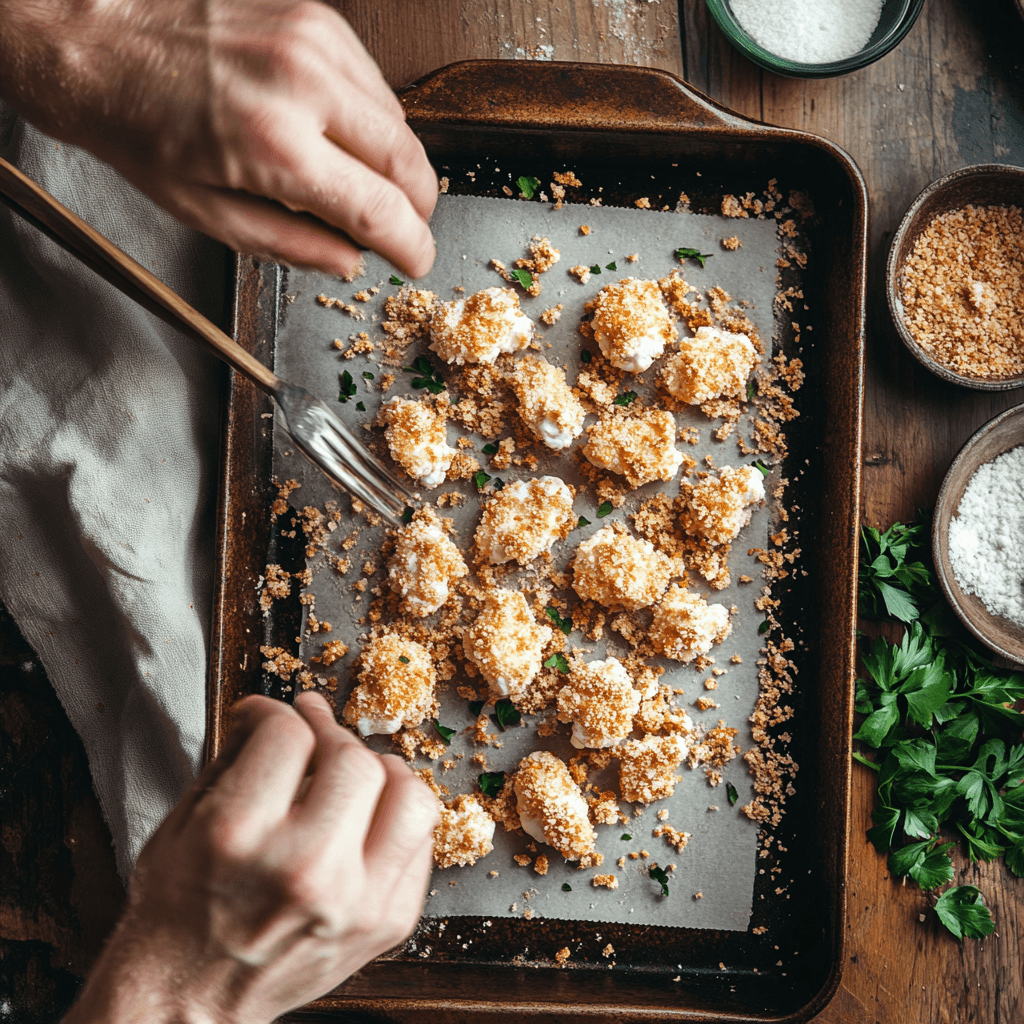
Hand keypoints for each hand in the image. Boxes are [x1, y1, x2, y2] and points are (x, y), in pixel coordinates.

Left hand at [0, 0, 436, 278]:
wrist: (94, 37)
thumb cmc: (136, 124)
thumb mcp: (207, 213)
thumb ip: (291, 245)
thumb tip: (349, 263)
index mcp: (275, 148)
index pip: (382, 210)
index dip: (411, 245)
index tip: (415, 259)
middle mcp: (304, 86)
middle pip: (410, 162)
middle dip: (415, 206)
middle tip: (397, 226)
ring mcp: (315, 43)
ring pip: (399, 122)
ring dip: (391, 162)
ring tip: (353, 179)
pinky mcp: (316, 19)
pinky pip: (373, 84)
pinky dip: (369, 119)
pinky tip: (336, 132)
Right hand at [64, 693, 438, 1023]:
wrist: (186, 1003)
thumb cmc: (178, 915)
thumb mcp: (181, 823)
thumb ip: (233, 758)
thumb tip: (274, 713)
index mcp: (240, 835)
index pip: (288, 735)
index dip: (274, 713)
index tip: (267, 717)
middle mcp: (306, 868)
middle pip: (355, 759)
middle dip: (330, 735)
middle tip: (313, 738)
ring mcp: (356, 901)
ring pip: (411, 797)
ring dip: (384, 773)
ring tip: (357, 773)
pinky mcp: (388, 923)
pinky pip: (421, 845)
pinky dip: (398, 820)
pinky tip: (369, 820)